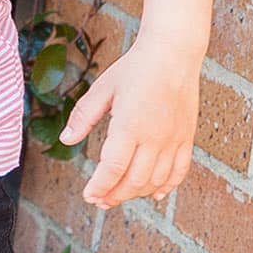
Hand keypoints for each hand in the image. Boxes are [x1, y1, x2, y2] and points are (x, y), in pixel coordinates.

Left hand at [57, 36, 199, 211]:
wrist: (173, 52)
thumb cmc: (135, 67)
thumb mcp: (103, 88)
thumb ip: (84, 116)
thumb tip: (66, 139)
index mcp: (129, 125)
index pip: (113, 168)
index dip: (100, 187)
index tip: (89, 195)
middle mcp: (154, 137)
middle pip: (134, 180)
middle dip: (114, 195)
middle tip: (100, 200)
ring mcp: (173, 139)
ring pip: (156, 180)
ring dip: (136, 193)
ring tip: (119, 195)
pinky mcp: (186, 137)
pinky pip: (179, 171)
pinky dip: (167, 187)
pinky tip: (154, 194)